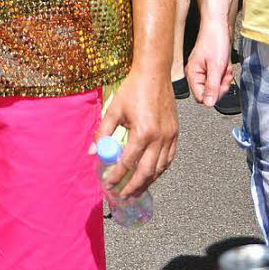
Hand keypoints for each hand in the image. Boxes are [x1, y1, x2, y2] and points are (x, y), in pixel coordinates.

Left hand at [96, 66, 177, 198]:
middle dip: (133, 186)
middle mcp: (159, 137)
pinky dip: (159, 170)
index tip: (107, 183)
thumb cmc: (133, 89)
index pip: (127, 161)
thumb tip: (93, 152)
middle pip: (146, 171)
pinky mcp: (175, 133)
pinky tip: (150, 175)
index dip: (116, 175)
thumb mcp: (114, 110)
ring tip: (135, 190)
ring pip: (159, 168)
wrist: (154, 74)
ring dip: (147, 182)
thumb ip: (103, 132)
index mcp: (142, 132)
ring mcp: (170, 136)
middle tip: (122, 195)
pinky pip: (169, 158)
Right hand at [186, 20, 233, 106]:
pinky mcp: (209, 67)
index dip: (213, 94)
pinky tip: (224, 64)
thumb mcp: (216, 67)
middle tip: (224, 74)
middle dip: (221, 84)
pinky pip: (218, 78)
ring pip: (216, 85)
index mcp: (192, 74)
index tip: (221, 85)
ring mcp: (202, 70)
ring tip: (224, 66)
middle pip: (209, 92)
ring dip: (224, 78)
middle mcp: (195, 74)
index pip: (201, 97)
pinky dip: (224, 72)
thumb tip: (209, 104)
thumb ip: (212, 87)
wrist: (218, 26)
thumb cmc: (214, 41)